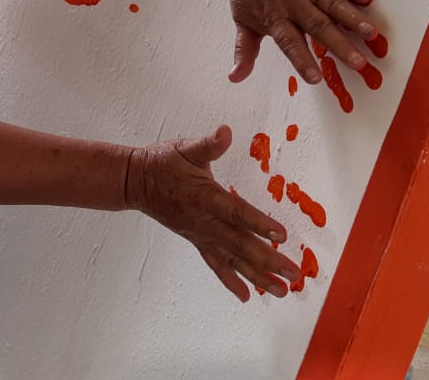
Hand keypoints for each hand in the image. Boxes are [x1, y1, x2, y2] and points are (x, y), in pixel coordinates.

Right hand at [126, 126, 300, 301]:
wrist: (136, 182)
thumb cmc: (162, 163)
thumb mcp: (185, 147)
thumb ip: (208, 143)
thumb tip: (225, 132)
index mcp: (204, 196)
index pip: (236, 212)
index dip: (258, 223)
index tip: (281, 235)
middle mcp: (204, 221)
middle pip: (239, 243)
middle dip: (267, 259)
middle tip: (292, 273)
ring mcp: (200, 234)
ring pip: (231, 259)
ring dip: (257, 276)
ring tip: (280, 291)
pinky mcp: (196, 241)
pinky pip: (215, 264)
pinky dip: (231, 281)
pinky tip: (247, 295)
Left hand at [222, 0, 377, 84]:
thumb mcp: (241, 19)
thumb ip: (244, 50)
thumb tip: (235, 77)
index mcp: (275, 17)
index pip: (290, 43)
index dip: (301, 60)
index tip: (315, 78)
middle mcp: (293, 2)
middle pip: (318, 26)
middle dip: (339, 45)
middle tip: (358, 63)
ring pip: (332, 3)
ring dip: (352, 18)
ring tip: (370, 33)